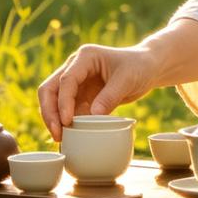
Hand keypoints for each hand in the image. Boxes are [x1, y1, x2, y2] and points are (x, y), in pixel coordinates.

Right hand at [37, 43, 155, 143]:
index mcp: (85, 57)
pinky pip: (68, 110)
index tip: (67, 121)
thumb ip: (110, 96)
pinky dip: (66, 123)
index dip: (64, 101)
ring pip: (55, 101)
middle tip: (57, 133)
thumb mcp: (127, 80)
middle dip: (50, 112)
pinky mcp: (81, 95)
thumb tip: (92, 117)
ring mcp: (76, 82)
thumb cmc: (138, 67)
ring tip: (61, 139)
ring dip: (55, 119)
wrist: (147, 68)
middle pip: (50, 89)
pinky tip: (68, 138)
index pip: (66, 80)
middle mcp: (75, 67)